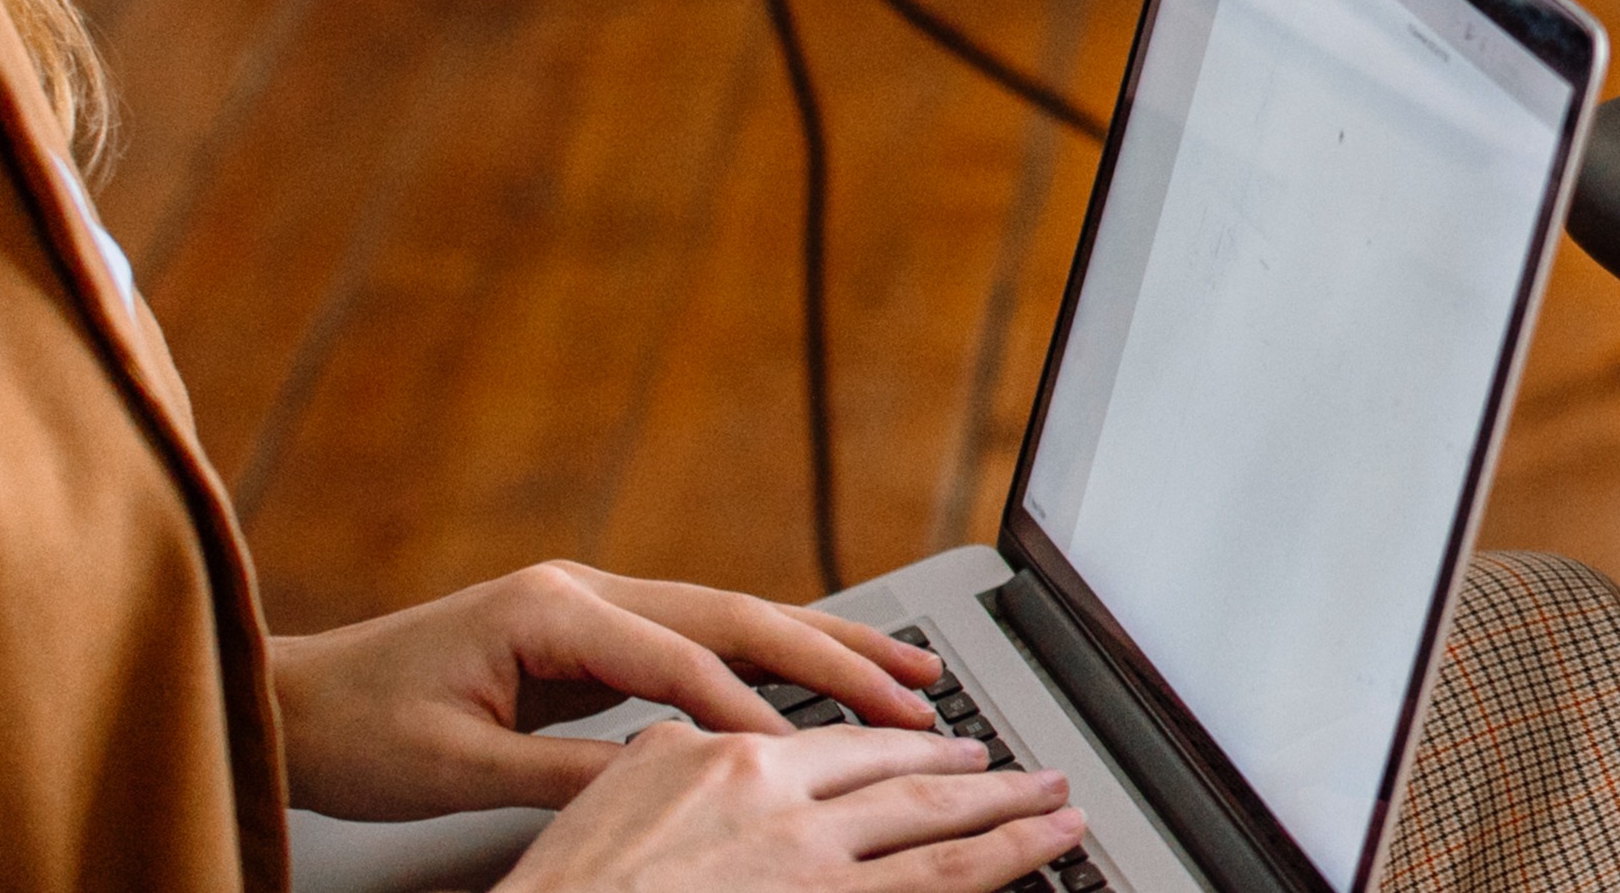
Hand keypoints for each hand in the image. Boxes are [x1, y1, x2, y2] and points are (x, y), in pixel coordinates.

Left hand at [270, 560, 940, 822]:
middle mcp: (582, 589)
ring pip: (733, 615)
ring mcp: (590, 602)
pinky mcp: (589, 630)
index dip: (759, 715)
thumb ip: (569, 777)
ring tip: (909, 667)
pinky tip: (822, 670)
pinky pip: (703, 636)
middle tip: (919, 691)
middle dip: (836, 654)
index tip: (822, 761)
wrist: (294, 701)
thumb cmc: (358, 732)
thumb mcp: (457, 767)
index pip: (686, 662)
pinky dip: (771, 655)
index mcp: (551, 610)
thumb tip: (669, 787)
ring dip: (822, 643)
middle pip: (737, 615)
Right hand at [504, 723, 1085, 892]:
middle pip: (906, 777)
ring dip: (1010, 822)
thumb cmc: (560, 889)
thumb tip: (697, 745)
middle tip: (1033, 774)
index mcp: (722, 755)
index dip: (906, 742)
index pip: (840, 741)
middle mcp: (775, 796)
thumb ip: (672, 761)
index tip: (945, 743)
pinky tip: (1027, 864)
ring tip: (1059, 815)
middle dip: (981, 775)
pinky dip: (991, 871)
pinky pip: (930, 888)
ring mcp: (803, 860)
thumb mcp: (610, 794)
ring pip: (935, 830)